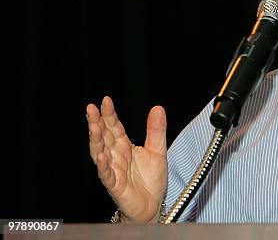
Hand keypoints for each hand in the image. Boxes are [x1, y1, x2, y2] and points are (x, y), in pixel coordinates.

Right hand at [86, 96, 167, 222]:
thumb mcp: (158, 150)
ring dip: (96, 140)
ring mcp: (113, 170)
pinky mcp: (115, 185)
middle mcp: (116, 156)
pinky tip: (101, 156)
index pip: (114, 127)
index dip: (109, 114)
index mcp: (124, 146)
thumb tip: (157, 107)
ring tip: (93, 126)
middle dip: (97, 122)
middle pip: (104, 136)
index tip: (106, 100)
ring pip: (100, 152)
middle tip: (91, 108)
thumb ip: (156, 130)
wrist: (153, 205)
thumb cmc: (151, 179)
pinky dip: (103, 166)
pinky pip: (107, 175)